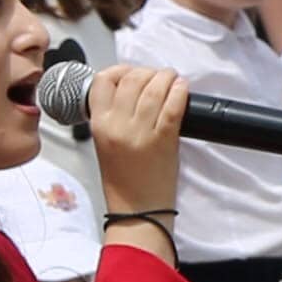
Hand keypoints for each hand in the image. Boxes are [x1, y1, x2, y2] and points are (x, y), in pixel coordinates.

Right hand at [83, 62, 191, 216]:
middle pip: (131, 79)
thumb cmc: (123, 181)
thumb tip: (131, 89)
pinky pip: (173, 105)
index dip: (120, 70)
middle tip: (157, 77)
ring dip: (166, 78)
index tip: (131, 73)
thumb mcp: (104, 143)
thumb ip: (112, 116)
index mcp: (99, 125)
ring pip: (153, 88)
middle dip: (147, 72)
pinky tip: (182, 89)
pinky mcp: (164, 140)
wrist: (138, 211)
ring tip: (172, 80)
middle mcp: (117, 125)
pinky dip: (179, 92)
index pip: (102, 81)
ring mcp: (140, 132)